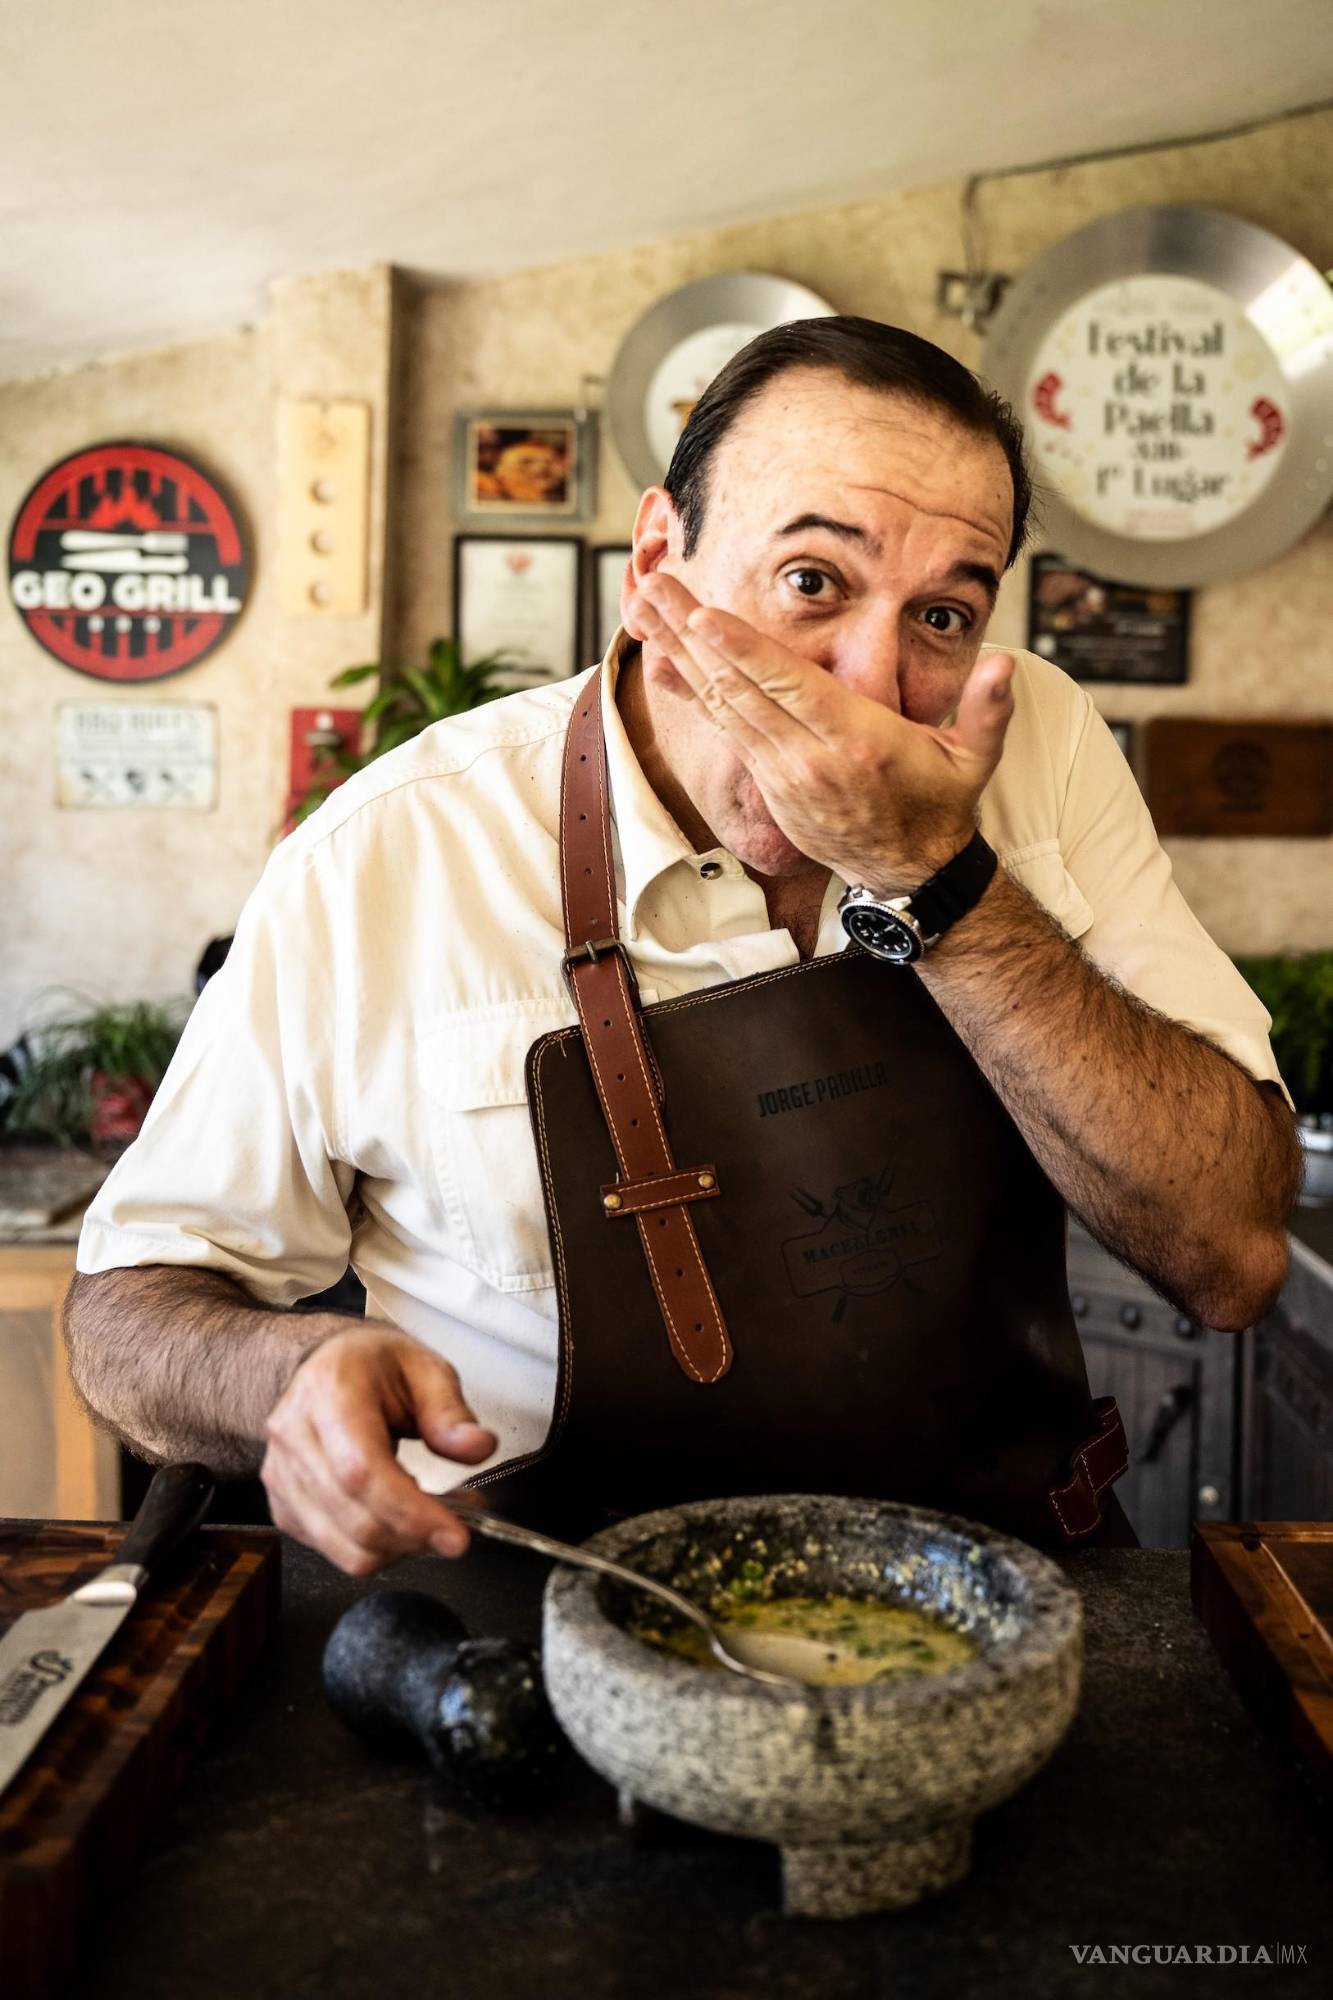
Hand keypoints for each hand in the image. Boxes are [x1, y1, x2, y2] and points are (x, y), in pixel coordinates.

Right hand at [260, 1322, 496, 1575]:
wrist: (326, 1365)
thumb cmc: (373, 1366)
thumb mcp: (425, 1370)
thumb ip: (450, 1412)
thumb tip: (477, 1447)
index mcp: (330, 1392)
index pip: (361, 1471)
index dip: (410, 1513)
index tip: (454, 1534)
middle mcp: (295, 1435)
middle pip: (353, 1518)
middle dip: (414, 1537)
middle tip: (454, 1528)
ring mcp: (281, 1475)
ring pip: (343, 1547)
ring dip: (398, 1548)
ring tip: (427, 1519)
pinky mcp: (283, 1505)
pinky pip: (333, 1551)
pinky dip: (374, 1549)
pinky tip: (395, 1519)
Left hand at [633, 572, 1014, 890]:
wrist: (912, 872)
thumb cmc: (940, 804)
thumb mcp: (976, 758)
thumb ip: (988, 708)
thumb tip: (1003, 664)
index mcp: (856, 742)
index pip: (790, 686)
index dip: (743, 650)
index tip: (703, 615)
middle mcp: (808, 758)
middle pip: (738, 687)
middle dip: (691, 634)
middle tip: (654, 586)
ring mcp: (783, 774)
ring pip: (721, 706)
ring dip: (680, 654)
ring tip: (646, 608)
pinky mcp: (769, 784)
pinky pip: (723, 731)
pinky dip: (691, 693)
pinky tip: (663, 661)